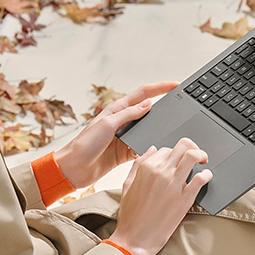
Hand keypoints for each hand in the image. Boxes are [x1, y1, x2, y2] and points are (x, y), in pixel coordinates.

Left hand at [53, 82, 177, 189]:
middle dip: (165, 106)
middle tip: (180, 104)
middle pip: (149, 110)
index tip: (175, 84)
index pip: (143, 94)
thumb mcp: (107, 124)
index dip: (160, 88)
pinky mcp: (126, 152)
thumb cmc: (84, 144)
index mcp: (117, 110)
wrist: (74, 169)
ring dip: (159, 129)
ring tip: (172, 128)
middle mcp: (123, 121)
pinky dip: (151, 148)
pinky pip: (144, 147)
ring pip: (149, 130)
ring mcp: (126, 137)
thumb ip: (128, 114)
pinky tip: (158, 149)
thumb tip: (148, 104)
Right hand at [109, 139, 212, 254]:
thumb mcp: (128, 184)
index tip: (178, 160)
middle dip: (192, 147)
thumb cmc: (131, 216)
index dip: (174, 154)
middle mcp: (160, 172)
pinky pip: (201, 178)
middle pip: (183, 146)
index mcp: (146, 168)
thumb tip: (151, 149)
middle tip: (196, 156)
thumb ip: (139, 164)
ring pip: (193, 156)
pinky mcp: (184, 198)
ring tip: (203, 161)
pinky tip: (206, 177)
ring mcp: (173, 184)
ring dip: (201, 155)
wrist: (134, 239)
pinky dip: (207, 174)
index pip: (166, 148)